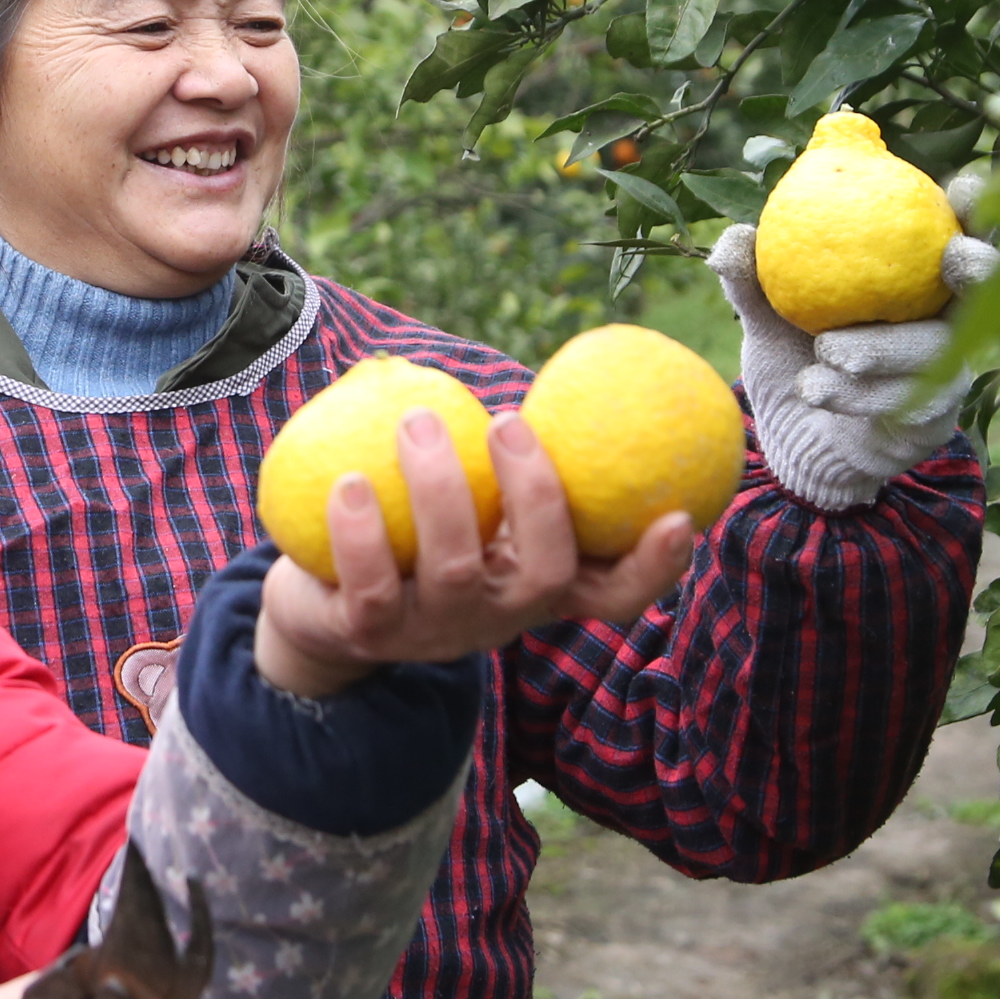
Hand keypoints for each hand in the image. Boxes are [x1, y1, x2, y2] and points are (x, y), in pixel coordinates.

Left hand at [252, 409, 694, 698]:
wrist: (322, 599)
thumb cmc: (413, 523)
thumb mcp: (472, 496)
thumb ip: (507, 452)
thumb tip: (564, 361)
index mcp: (536, 583)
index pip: (615, 592)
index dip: (655, 567)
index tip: (677, 515)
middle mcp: (499, 618)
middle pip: (545, 572)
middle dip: (535, 494)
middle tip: (505, 421)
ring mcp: (438, 633)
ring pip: (457, 570)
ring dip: (440, 488)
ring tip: (418, 421)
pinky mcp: (372, 637)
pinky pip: (373, 585)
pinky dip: (363, 531)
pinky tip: (347, 481)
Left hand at [711, 171, 999, 510]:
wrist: (795, 437)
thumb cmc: (793, 356)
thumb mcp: (768, 315)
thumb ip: (753, 277)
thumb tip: (733, 239)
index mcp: (914, 277)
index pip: (960, 230)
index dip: (974, 207)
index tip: (961, 187)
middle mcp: (944, 319)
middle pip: (987, 287)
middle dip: (980, 265)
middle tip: (950, 256)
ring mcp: (946, 371)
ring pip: (937, 349)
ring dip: (881, 346)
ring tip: (826, 350)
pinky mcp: (933, 419)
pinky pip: (908, 400)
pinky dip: (857, 393)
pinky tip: (815, 387)